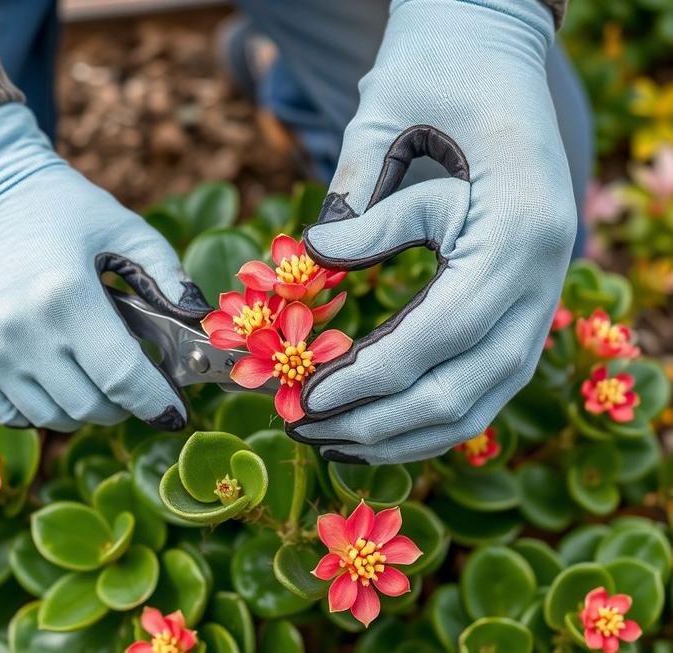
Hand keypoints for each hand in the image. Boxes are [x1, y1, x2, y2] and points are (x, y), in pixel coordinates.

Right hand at [0, 104, 209, 430]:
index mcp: (67, 297)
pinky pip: (15, 415)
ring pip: (54, 418)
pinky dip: (44, 408)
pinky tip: (57, 377)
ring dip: (85, 408)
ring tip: (95, 374)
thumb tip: (196, 318)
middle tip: (136, 383)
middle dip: (124, 404)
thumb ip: (168, 273)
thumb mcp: (122, 226)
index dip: (157, 403)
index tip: (174, 413)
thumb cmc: (55, 207)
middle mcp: (23, 334)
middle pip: (91, 408)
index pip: (124, 379)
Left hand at [287, 0, 576, 463]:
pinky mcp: (519, 292)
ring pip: (484, 393)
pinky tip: (380, 422)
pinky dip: (433, 407)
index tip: (307, 399)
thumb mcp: (389, 126)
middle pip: (469, 384)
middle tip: (308, 434)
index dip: (371, 377)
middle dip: (384, 422)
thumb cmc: (434, 69)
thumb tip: (318, 265)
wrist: (489, 42)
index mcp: (518, 227)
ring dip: (408, 431)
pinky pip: (484, 373)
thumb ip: (363, 210)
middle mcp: (545, 268)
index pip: (440, 332)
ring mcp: (540, 284)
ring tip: (335, 444)